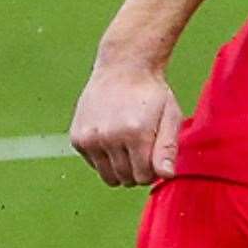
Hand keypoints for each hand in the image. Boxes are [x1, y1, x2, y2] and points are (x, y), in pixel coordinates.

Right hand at [70, 64, 184, 185]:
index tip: (155, 157)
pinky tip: (113, 139)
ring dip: (121, 169)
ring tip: (129, 148)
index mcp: (135, 134)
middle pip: (126, 179)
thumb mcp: (170, 118)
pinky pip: (95, 165)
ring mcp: (90, 138)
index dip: (153, 172)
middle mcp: (109, 137)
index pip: (144, 177)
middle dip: (138, 172)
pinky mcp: (77, 138)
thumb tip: (166, 175)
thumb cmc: (152, 95)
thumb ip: (168, 148)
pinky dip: (105, 159)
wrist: (123, 68)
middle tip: (143, 150)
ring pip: (109, 176)